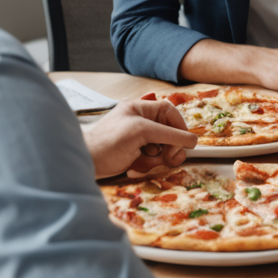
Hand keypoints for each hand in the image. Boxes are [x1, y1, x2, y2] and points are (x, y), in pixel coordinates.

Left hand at [83, 98, 198, 178]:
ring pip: (162, 148)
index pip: (169, 112)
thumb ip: (169, 134)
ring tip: (146, 163)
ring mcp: (137, 140)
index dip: (179, 125)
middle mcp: (140, 122)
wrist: (84, 164)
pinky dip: (149, 166)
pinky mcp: (134, 156)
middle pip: (169, 132)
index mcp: (139, 109)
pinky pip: (152, 160)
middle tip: (170, 157)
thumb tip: (192, 140)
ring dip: (159, 158)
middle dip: (171, 146)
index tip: (186, 141)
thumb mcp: (141, 132)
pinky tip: (136, 167)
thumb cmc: (106, 142)